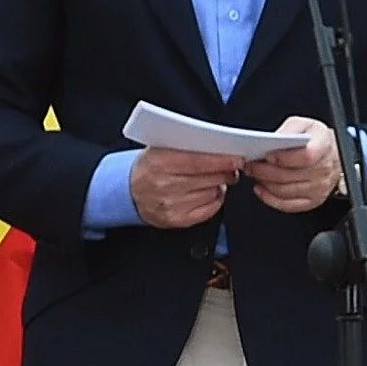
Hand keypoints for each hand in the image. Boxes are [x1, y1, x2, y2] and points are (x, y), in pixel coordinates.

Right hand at [129, 146, 245, 228]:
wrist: (129, 191)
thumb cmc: (149, 167)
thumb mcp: (160, 149)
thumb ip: (186, 146)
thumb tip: (218, 146)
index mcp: (161, 163)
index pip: (199, 161)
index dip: (222, 160)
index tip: (237, 158)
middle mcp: (165, 185)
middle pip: (209, 178)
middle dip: (226, 172)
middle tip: (232, 167)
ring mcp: (171, 205)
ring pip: (211, 193)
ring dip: (219, 185)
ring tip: (216, 178)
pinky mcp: (176, 220)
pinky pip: (208, 210)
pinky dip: (215, 200)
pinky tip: (211, 192)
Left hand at [245, 117, 342, 211]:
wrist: (333, 155)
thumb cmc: (316, 139)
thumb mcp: (304, 124)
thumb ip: (289, 129)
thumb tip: (274, 140)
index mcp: (324, 146)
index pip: (306, 157)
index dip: (284, 158)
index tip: (268, 155)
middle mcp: (324, 169)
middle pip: (290, 175)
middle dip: (264, 171)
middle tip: (251, 164)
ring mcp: (319, 188)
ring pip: (285, 191)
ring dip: (265, 183)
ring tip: (255, 174)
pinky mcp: (313, 201)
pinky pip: (288, 205)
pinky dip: (270, 198)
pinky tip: (261, 189)